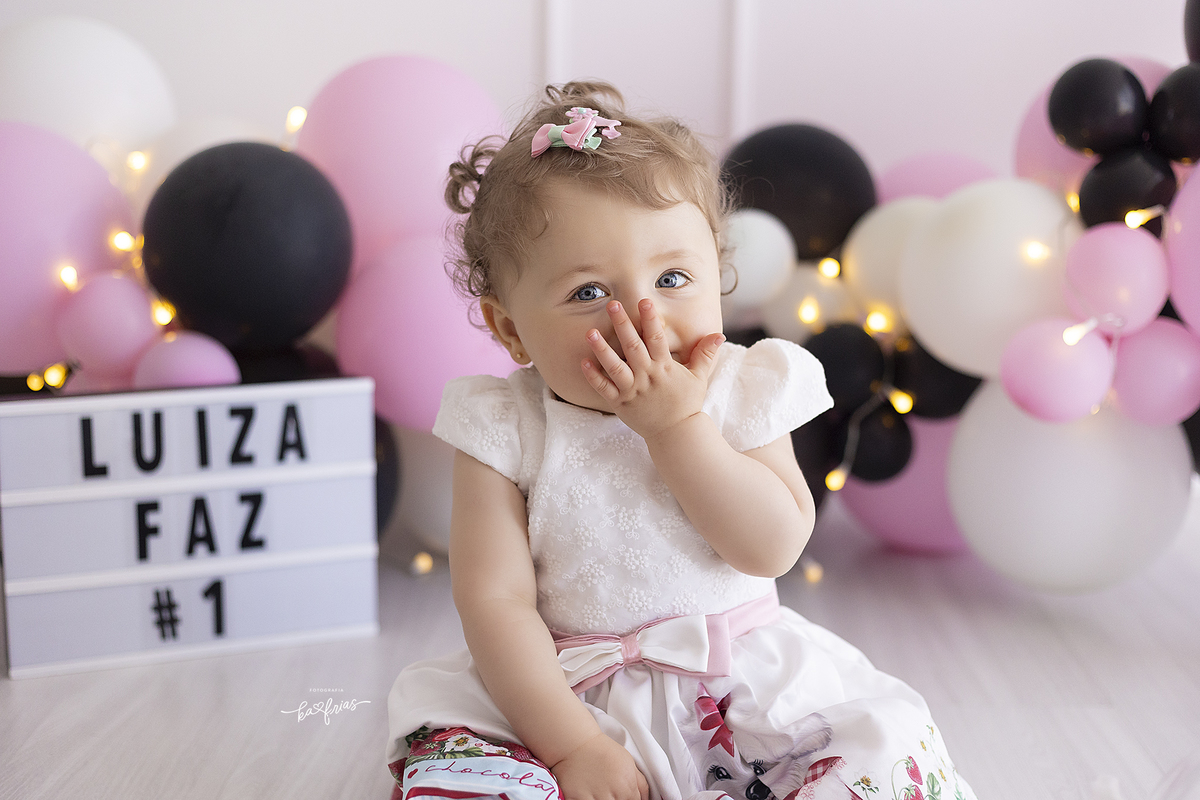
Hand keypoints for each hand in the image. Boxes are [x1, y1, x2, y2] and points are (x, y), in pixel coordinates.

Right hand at [550, 731, 649, 799]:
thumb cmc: (603, 751)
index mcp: (627, 786)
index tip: (621, 796)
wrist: (577, 742)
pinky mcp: (576, 797)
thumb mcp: (629, 763)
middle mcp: (613, 793)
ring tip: (599, 793)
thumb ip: (641, 784)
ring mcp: (595, 797)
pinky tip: (588, 795)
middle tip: (610, 793)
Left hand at [581, 298, 724, 439]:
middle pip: (632, 347)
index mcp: (664, 368)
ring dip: (602, 350)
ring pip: (614, 367)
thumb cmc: (686, 404)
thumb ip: (705, 354)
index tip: (644, 302)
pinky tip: (583, 362)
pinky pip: (604, 389)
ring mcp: (632, 390)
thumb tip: (719, 335)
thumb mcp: (699, 378)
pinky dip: (593, 377)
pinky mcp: (621, 403)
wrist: (675, 434)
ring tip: (590, 333)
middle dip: (622, 325)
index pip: (657, 339)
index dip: (650, 320)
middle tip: (612, 305)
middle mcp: (647, 376)